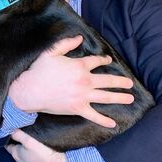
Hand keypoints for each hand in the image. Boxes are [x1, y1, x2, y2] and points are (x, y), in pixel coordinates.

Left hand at [5, 129, 75, 161]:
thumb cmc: (43, 156)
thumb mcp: (29, 141)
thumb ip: (18, 135)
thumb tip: (10, 130)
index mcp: (16, 154)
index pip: (8, 145)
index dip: (9, 139)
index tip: (12, 134)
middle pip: (15, 152)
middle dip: (18, 146)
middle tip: (25, 138)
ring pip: (23, 159)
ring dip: (26, 154)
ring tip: (33, 148)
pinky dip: (33, 160)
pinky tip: (39, 157)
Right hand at [8, 35, 133, 127]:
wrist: (30, 91)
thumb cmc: (39, 71)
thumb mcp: (52, 52)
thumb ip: (67, 44)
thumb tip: (80, 37)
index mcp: (79, 66)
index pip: (96, 61)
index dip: (104, 59)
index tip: (108, 60)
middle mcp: (85, 80)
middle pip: (107, 80)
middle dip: (120, 82)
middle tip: (130, 83)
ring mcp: (83, 96)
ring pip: (106, 97)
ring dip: (119, 98)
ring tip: (130, 99)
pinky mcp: (78, 108)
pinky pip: (94, 115)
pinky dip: (104, 120)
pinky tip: (113, 124)